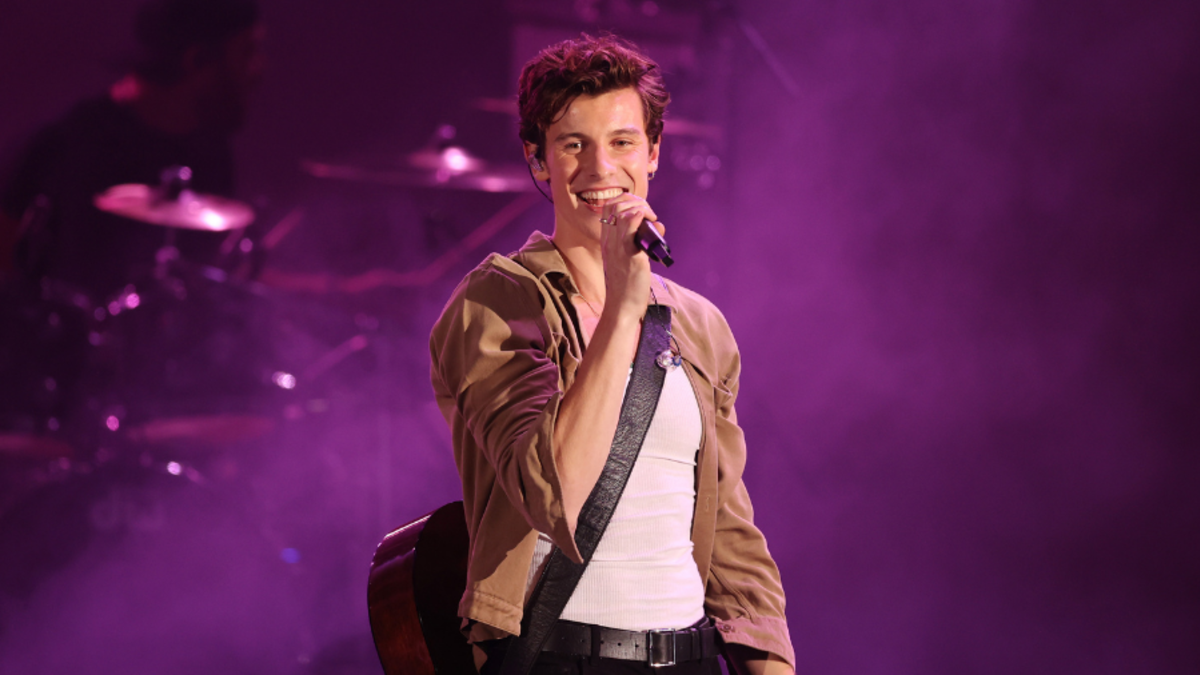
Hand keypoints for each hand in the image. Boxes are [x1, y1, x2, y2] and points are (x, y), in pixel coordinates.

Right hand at [598, 193, 663, 317]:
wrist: (622, 307)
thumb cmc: (628, 286)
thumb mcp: (632, 259)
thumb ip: (642, 241)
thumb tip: (658, 225)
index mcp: (607, 240)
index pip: (609, 207)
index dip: (627, 201)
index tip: (642, 211)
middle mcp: (609, 240)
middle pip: (614, 203)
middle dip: (635, 200)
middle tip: (649, 213)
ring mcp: (617, 246)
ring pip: (622, 209)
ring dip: (641, 207)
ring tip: (651, 219)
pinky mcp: (629, 253)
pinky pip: (631, 223)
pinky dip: (643, 216)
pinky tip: (653, 226)